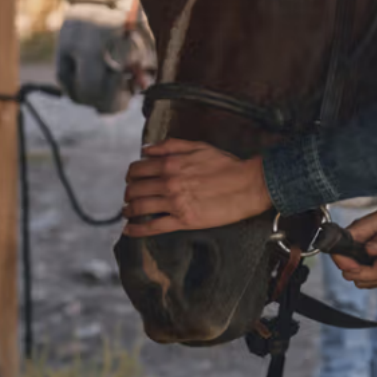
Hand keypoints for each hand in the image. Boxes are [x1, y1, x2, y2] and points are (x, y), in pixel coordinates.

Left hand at [121, 139, 271, 235]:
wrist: (248, 185)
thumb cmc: (227, 166)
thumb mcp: (198, 146)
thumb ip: (170, 146)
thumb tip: (148, 150)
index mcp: (170, 163)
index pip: (137, 169)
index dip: (131, 175)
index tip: (132, 180)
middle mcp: (168, 183)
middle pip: (134, 189)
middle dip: (128, 193)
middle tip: (130, 197)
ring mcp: (175, 203)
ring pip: (140, 207)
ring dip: (129, 210)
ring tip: (128, 213)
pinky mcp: (184, 220)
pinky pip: (154, 226)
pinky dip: (137, 229)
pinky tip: (129, 230)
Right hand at [332, 188, 376, 290]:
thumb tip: (369, 250)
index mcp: (356, 233)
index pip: (338, 252)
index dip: (346, 264)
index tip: (362, 266)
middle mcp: (356, 246)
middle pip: (349, 273)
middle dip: (370, 274)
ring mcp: (362, 256)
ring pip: (361, 280)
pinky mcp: (370, 263)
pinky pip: (371, 280)